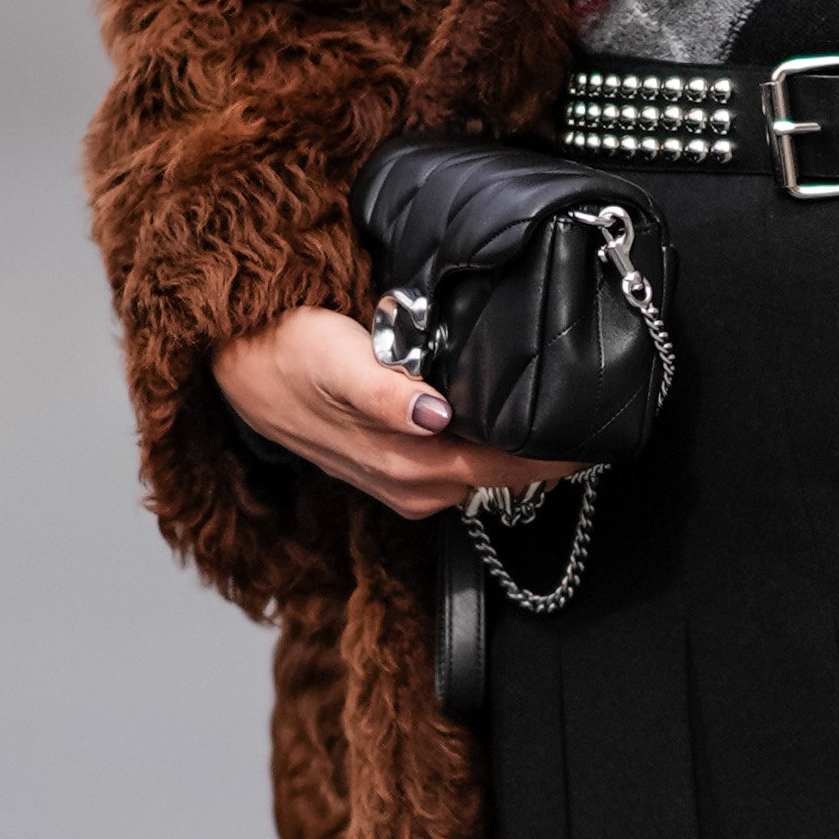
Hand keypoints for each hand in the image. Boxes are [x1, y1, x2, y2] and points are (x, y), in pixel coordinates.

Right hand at [214, 307, 579, 520]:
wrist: (237, 368)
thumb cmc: (287, 352)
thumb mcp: (336, 361)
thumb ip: (386, 394)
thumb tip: (434, 416)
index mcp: (409, 464)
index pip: (507, 471)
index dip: (556, 457)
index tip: (601, 434)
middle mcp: (412, 486)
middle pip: (503, 480)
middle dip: (550, 458)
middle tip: (598, 419)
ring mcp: (404, 485)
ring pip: (483, 479)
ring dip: (521, 456)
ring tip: (561, 418)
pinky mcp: (394, 474)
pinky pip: (459, 472)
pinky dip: (488, 452)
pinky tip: (503, 425)